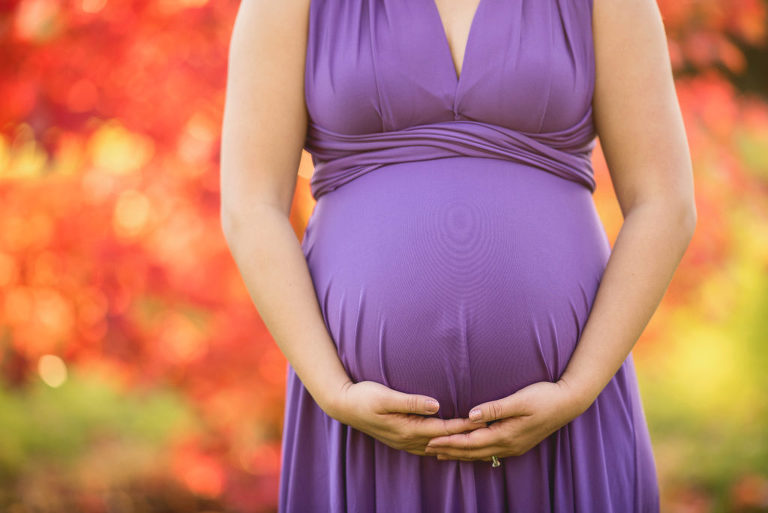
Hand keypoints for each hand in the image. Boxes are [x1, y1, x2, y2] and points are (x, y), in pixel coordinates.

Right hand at [325, 380, 488, 455]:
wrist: (343, 406)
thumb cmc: (364, 396)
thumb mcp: (387, 396)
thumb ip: (412, 402)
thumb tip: (437, 405)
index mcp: (407, 428)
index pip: (443, 429)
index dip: (463, 425)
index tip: (482, 421)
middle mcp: (407, 439)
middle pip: (443, 441)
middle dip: (464, 438)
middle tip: (486, 433)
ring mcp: (403, 442)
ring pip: (435, 448)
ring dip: (453, 445)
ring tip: (472, 442)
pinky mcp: (399, 439)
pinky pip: (426, 447)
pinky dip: (440, 446)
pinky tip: (446, 444)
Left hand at [423, 380, 589, 461]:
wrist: (569, 402)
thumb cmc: (544, 397)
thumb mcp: (519, 400)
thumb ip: (494, 408)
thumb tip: (470, 415)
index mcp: (506, 434)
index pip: (470, 442)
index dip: (449, 442)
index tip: (430, 440)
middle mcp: (508, 445)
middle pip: (472, 452)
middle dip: (449, 451)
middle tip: (427, 450)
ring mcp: (514, 446)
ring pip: (481, 454)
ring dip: (460, 454)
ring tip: (442, 454)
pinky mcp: (518, 443)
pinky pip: (490, 452)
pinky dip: (474, 452)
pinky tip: (469, 451)